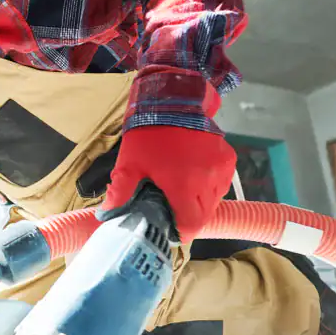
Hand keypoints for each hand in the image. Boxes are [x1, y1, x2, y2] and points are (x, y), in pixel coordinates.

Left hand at [101, 126, 235, 242]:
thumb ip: (120, 192)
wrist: (172, 101)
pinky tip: (195, 181)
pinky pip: (222, 183)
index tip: (172, 233)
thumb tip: (107, 214)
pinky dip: (211, 187)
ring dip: (201, 204)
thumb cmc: (148, 134)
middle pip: (204, 215)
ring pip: (215, 200)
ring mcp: (220, 169)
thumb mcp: (128, 164)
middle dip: (190, 220)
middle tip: (174, 216)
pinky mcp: (228, 158)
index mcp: (183, 185)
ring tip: (183, 196)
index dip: (181, 233)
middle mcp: (207, 180)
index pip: (191, 224)